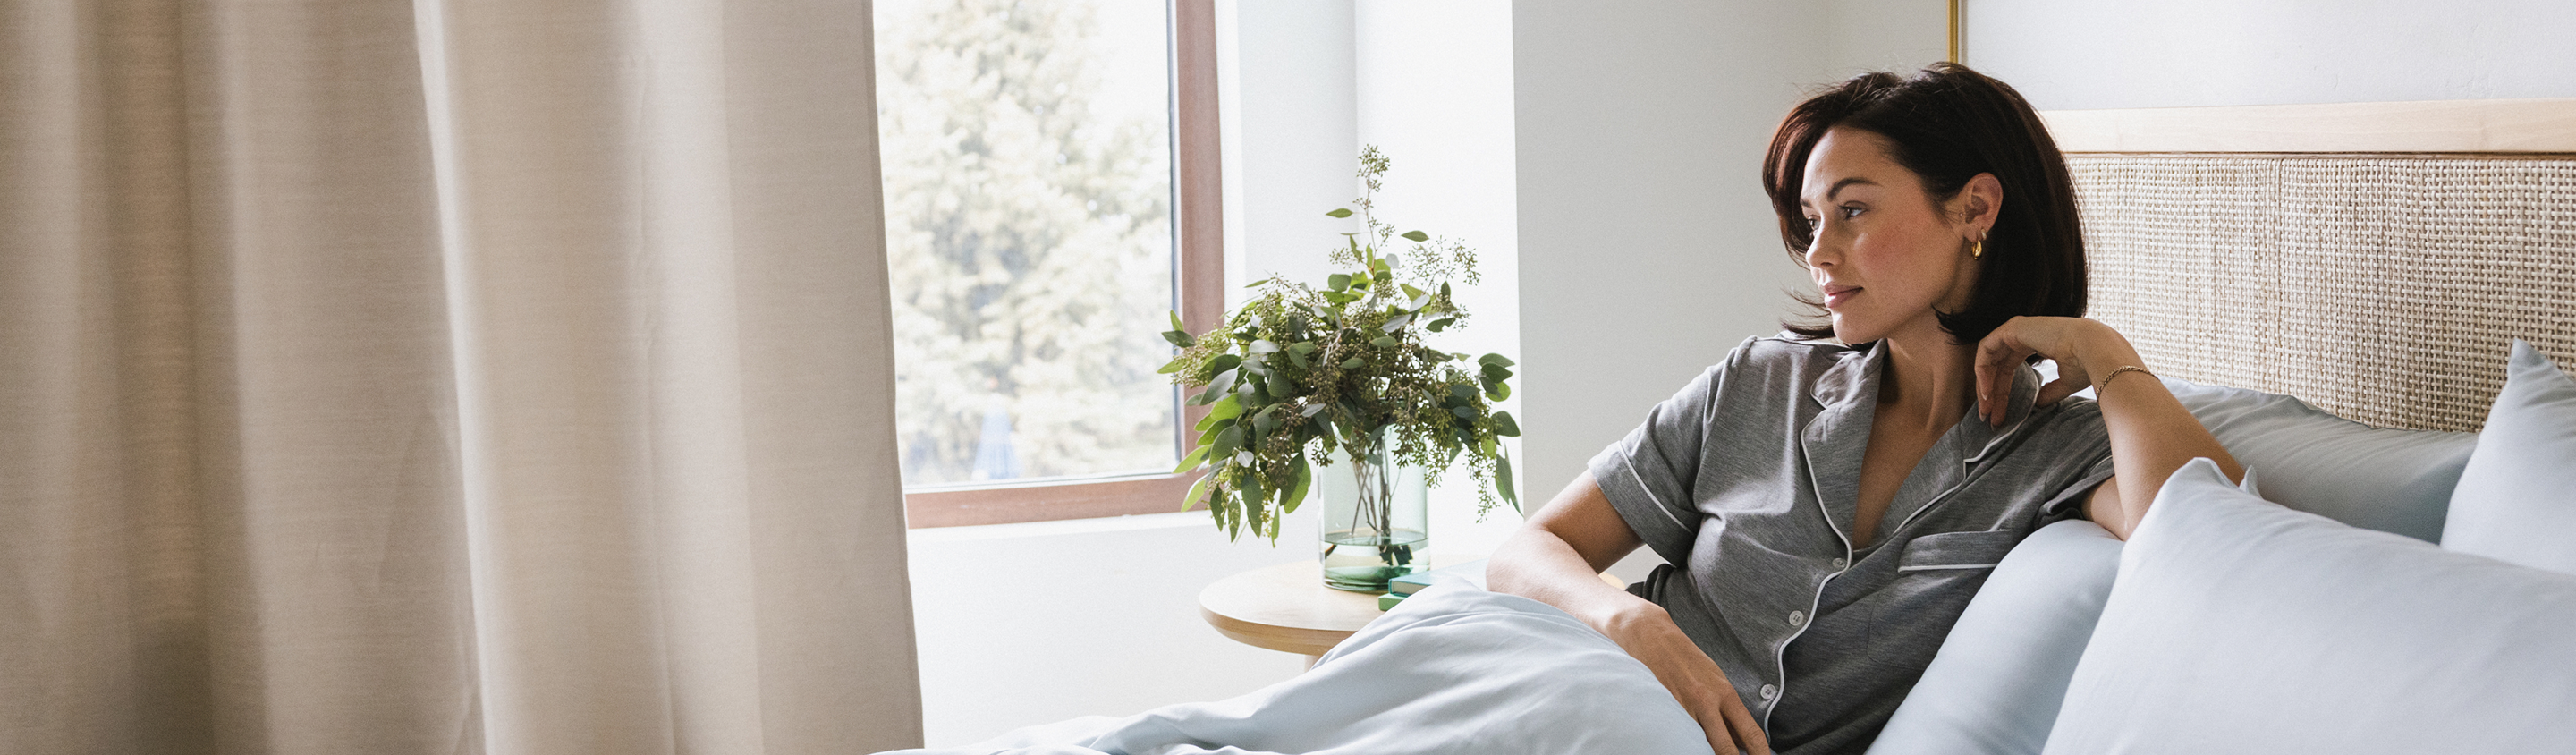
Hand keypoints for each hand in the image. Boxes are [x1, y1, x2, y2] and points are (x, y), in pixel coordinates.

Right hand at [1590, 600, 1770, 754]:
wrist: (1650, 636)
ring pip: (1699, 745)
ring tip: (1703, 749)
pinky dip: (1682, 742)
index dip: (1761, 754)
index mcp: (1725, 693)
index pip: (1750, 732)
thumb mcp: (1714, 678)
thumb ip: (1727, 709)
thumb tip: (1741, 740)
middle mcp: (1706, 702)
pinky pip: (1677, 734)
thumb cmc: (1684, 657)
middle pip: (1725, 749)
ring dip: (1704, 751)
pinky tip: (1682, 741)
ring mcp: (1683, 707)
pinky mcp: (1663, 708)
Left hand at [1972, 316, 2141, 427]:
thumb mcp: (2065, 383)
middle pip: (1996, 367)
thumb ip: (2049, 392)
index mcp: (2035, 344)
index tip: (1998, 416)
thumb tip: (2038, 404)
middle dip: (1991, 393)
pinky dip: (1982, 371)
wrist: (2094, 351)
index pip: (2008, 370)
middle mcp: (2023, 335)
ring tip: (1986, 410)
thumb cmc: (2086, 364)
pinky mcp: (2012, 328)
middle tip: (1988, 417)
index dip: (2001, 394)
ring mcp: (2016, 329)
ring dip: (1984, 385)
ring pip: (1988, 359)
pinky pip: (1986, 350)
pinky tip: (1987, 393)